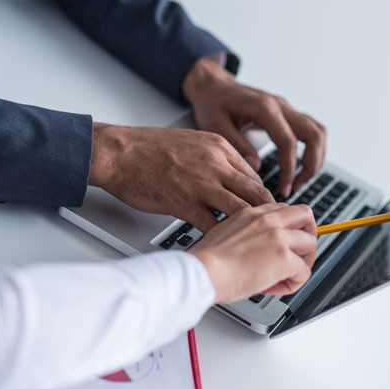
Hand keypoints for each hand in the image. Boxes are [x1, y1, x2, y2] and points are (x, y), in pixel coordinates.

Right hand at [88, 123, 273, 231]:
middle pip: (257, 194)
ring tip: (252, 244)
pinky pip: (213, 226)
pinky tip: (224, 246)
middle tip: (270, 232)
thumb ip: (214, 158)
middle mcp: (217, 164)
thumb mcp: (192, 142)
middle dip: (267, 216)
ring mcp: (203, 185)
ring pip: (242, 211)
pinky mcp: (186, 204)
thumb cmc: (148, 148)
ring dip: (248, 230)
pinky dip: (221, 239)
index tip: (265, 210)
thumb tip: (228, 174)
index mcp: (220, 148)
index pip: (254, 175)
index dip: (261, 196)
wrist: (120, 153)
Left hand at [182, 58, 326, 199]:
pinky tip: (299, 166)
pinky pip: (311, 130)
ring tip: (300, 180)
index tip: (284, 189)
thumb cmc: (212, 104)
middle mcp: (281, 105)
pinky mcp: (287, 113)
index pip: (288, 142)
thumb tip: (257, 167)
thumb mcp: (215, 126)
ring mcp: (287, 108)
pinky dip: (312, 150)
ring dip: (316, 158)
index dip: (289, 169)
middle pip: (314, 135)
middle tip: (296, 187)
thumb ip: (237, 145)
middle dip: (311, 165)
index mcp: (264, 108)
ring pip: (318, 132)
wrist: (213, 86)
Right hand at [189, 203, 317, 303]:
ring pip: (311, 243)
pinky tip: (274, 287)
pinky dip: (294, 284)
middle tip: (296, 256)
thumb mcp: (226, 233)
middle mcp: (268, 220)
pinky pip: (304, 272)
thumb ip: (246, 236)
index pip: (283, 210)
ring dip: (302, 263)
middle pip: (306, 216)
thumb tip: (257, 252)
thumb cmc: (206, 261)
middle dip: (307, 236)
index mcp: (252, 212)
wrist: (201, 271)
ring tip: (283, 277)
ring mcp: (278, 237)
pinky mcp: (284, 257)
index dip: (287, 228)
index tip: (282, 244)